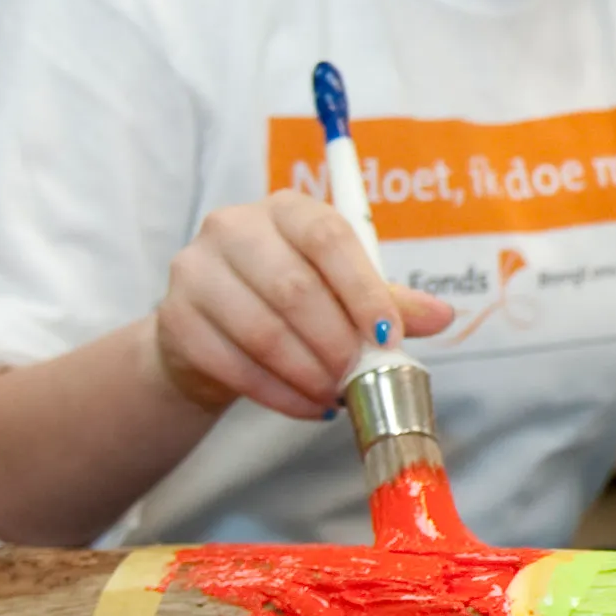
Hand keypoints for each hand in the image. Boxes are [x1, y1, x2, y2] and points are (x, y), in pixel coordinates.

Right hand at [147, 189, 453, 421]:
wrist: (212, 333)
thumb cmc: (290, 302)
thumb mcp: (343, 292)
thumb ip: (389, 301)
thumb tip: (441, 315)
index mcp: (287, 209)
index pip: (329, 237)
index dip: (363, 290)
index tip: (389, 337)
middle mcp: (234, 227)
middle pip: (294, 287)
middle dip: (335, 342)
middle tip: (358, 377)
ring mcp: (196, 270)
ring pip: (261, 329)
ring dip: (308, 373)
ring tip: (335, 395)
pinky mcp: (174, 317)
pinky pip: (232, 363)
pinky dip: (278, 393)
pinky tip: (306, 406)